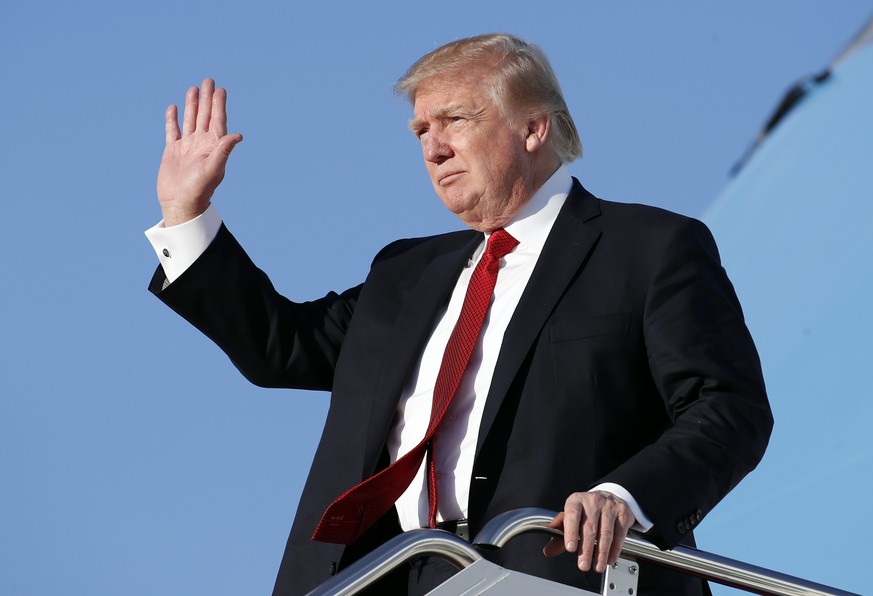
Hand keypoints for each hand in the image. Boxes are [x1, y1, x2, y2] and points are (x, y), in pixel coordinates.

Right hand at [156, 78, 242, 225]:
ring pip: (190, 120)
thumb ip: (223, 150)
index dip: (219, 105)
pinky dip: (173, 120)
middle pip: (205, 116)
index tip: (221, 89)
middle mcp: (201, 144)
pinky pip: (173, 131)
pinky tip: (173, 108)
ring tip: (194, 89)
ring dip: (192, 104)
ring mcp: (187, 147)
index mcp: (213, 146)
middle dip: (207, 99)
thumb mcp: (213, 168)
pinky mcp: (173, 151)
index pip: (217, 120)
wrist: (181, 203)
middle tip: (209, 80)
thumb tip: (238, 135)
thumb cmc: (199, 189)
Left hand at [543, 491, 635, 572]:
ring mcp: (609, 507)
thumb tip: (548, 551)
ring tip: (597, 566)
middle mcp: (593, 502)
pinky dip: (614, 550)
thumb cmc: (586, 510)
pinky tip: (609, 559)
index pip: (572, 515)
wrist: (608, 497)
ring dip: (601, 553)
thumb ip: (559, 534)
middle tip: (583, 565)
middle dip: (586, 549)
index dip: (571, 532)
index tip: (570, 548)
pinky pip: (619, 534)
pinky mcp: (622, 514)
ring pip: (606, 533)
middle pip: (590, 528)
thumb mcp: (571, 517)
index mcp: (576, 501)